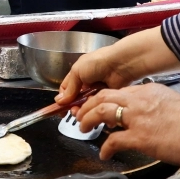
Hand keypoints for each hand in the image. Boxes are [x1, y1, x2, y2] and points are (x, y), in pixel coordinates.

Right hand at [56, 27, 179, 103]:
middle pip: (77, 101)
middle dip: (75, 108)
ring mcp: (98, 91)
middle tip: (75, 113)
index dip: (63, 100)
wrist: (120, 64)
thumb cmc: (97, 63)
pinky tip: (97, 114)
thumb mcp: (78, 72)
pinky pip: (101, 107)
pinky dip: (99, 112)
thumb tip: (59, 101)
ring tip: (85, 115)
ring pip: (89, 106)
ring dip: (86, 112)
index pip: (67, 90)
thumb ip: (69, 88)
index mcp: (78, 74)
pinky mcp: (109, 97)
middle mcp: (87, 84)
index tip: (60, 111)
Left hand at [73, 85, 179, 167]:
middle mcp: (138, 100)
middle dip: (89, 105)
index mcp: (147, 90)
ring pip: (102, 112)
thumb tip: (149, 112)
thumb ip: (155, 103)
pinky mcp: (139, 137)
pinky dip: (106, 147)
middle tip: (82, 114)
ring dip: (89, 119)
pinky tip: (104, 154)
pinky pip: (113, 140)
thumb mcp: (171, 101)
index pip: (118, 92)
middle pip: (103, 97)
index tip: (97, 106)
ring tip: (84, 127)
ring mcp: (137, 118)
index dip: (103, 98)